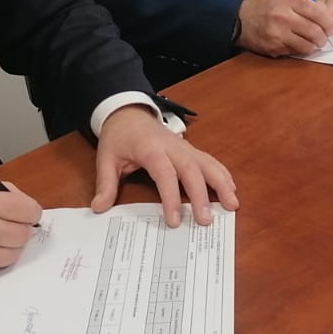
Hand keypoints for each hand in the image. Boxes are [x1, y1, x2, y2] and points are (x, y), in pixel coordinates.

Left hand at [93, 105, 239, 226]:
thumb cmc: (119, 138)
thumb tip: (99, 208)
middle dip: (201, 195)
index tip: (174, 220)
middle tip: (206, 220)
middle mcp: (173, 147)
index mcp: (150, 149)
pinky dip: (223, 174)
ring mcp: (185, 147)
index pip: (164, 173)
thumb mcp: (106, 158)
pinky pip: (210, 161)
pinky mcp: (191, 150)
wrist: (129, 113)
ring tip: (233, 204)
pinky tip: (232, 190)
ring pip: (208, 163)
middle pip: (191, 169)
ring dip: (222, 183)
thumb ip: (105, 183)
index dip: (171, 197)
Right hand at [236, 0, 332, 56]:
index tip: (330, 27)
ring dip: (313, 46)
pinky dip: (300, 50)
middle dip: (323, 37)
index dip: (328, 22)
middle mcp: (283, 17)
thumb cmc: (265, 7)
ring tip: (312, 42)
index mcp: (288, 1)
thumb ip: (305, 3)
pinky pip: (295, 52)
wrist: (240, 19)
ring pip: (307, 46)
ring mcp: (278, 34)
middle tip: (323, 37)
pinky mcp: (274, 48)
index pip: (318, 13)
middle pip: (315, 32)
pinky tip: (297, 44)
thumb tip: (325, 13)